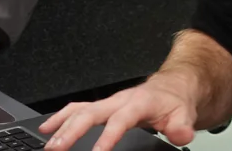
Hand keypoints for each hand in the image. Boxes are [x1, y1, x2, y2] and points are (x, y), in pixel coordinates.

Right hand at [39, 73, 197, 150]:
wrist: (172, 87)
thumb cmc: (173, 101)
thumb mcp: (184, 114)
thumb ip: (181, 126)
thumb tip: (181, 135)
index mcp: (138, 103)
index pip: (119, 121)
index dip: (107, 137)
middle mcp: (119, 100)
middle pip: (90, 113)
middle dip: (71, 130)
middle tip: (56, 148)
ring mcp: (109, 102)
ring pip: (79, 110)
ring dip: (61, 125)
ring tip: (47, 143)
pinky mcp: (103, 106)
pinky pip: (78, 108)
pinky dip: (61, 117)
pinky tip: (48, 128)